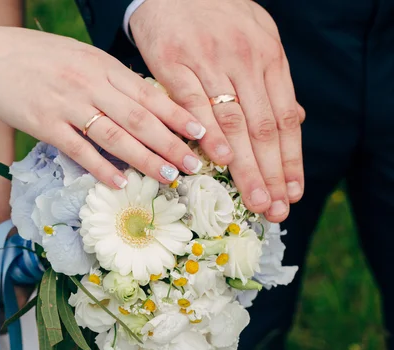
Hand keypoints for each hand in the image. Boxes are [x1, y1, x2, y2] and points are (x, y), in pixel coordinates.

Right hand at [0, 26, 216, 187]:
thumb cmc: (35, 55)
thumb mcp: (79, 55)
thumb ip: (108, 77)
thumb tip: (140, 101)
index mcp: (101, 66)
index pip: (148, 94)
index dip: (177, 115)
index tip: (201, 132)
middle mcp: (89, 84)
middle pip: (138, 118)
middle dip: (170, 143)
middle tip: (194, 164)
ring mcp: (66, 105)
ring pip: (114, 136)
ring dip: (144, 159)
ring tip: (167, 176)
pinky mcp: (44, 125)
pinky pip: (77, 150)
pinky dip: (100, 167)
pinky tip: (119, 183)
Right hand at [130, 0, 303, 221]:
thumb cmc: (218, 15)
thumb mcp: (258, 37)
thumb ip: (274, 79)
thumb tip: (296, 119)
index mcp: (269, 58)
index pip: (285, 119)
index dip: (290, 159)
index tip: (292, 193)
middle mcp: (244, 61)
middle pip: (263, 127)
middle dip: (270, 172)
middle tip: (274, 208)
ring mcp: (209, 62)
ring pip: (233, 121)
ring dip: (244, 164)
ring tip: (253, 197)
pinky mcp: (174, 63)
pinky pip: (193, 102)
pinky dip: (206, 132)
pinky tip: (218, 160)